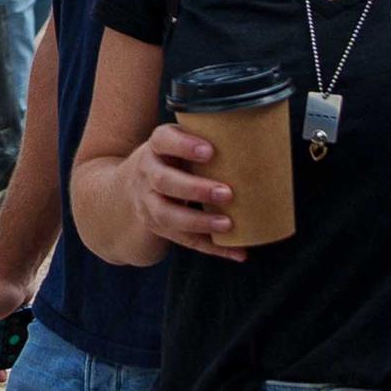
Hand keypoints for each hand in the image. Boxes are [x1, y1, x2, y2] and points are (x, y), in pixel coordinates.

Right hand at [123, 122, 230, 253]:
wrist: (127, 188)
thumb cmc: (171, 159)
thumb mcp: (176, 143)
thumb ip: (205, 139)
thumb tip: (263, 138)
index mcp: (156, 148)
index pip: (163, 140)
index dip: (184, 145)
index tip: (210, 150)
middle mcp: (147, 174)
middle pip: (164, 181)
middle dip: (195, 188)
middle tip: (227, 192)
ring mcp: (148, 203)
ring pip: (167, 215)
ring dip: (199, 221)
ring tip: (228, 224)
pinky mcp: (158, 227)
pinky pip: (183, 240)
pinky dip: (212, 247)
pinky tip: (237, 252)